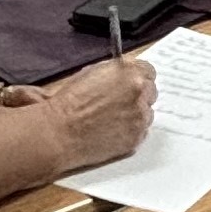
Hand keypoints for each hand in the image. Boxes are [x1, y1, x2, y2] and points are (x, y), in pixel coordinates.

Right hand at [44, 53, 157, 173]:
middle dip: (137, 95)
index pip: (149, 71)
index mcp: (131, 75)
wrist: (60, 132)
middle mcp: (140, 95)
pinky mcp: (136, 139)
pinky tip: (112, 130)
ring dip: (135, 114)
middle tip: (120, 102)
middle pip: (150, 92)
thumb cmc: (70, 101)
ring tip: (112, 118)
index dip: (137, 77)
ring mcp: (140, 119)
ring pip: (146, 113)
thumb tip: (125, 73)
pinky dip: (130, 130)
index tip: (131, 83)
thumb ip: (116, 71)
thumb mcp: (93, 72)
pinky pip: (141, 132)